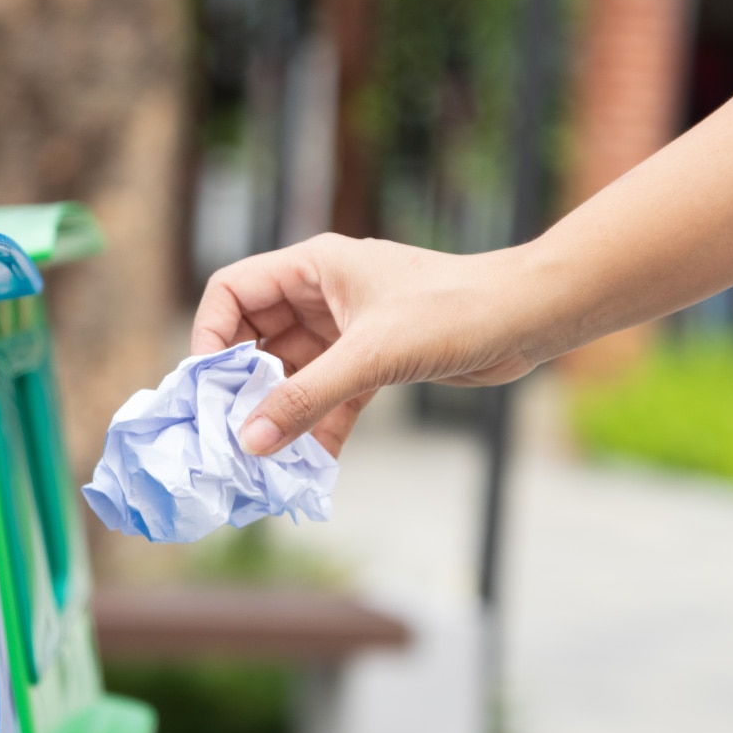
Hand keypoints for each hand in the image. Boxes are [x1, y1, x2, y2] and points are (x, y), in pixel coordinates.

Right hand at [191, 234, 545, 456]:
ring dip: (279, 415)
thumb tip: (250, 441)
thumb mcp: (370, 356)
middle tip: (227, 433)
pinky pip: (329, 397)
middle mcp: (323, 295)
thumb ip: (306, 399)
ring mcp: (348, 330)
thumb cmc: (453, 311)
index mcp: (314, 267)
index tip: (206, 386)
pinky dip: (318, 428)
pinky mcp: (374, 363)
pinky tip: (309, 465)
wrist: (526, 319)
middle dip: (241, 387)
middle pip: (256, 338)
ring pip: (292, 374)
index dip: (210, 335)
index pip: (233, 291)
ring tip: (264, 460)